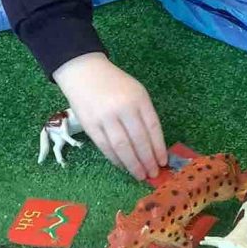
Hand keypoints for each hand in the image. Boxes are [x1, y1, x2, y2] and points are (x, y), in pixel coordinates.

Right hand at [53, 53, 166, 180]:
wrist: (84, 72)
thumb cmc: (115, 84)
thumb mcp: (136, 92)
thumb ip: (145, 114)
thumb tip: (154, 145)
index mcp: (139, 99)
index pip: (153, 128)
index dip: (159, 147)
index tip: (163, 161)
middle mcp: (123, 108)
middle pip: (138, 140)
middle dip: (147, 160)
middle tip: (153, 174)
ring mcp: (105, 118)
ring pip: (122, 147)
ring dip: (132, 164)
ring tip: (140, 175)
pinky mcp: (90, 126)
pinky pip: (105, 147)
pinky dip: (116, 160)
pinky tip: (123, 166)